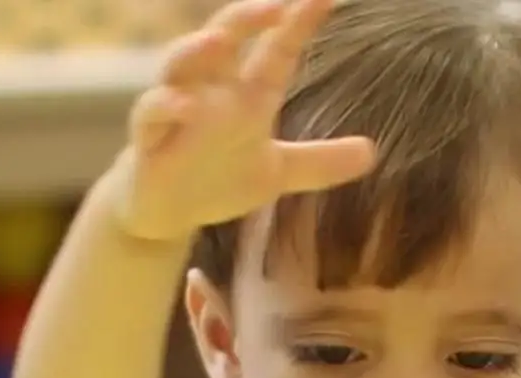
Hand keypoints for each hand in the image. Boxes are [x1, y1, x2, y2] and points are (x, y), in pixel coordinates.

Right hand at [112, 0, 375, 240]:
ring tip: (217, 43)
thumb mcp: (277, 173)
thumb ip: (320, 162)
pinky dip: (165, 107)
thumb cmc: (218, 179)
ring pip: (180, 66)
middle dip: (247, 19)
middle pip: (226, 40)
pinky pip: (151, 114)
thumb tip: (372, 153)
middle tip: (276, 6)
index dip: (301, 24)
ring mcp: (177, 110)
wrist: (168, 213)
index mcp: (247, 95)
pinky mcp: (149, 139)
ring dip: (195, 51)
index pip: (278, 50)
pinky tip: (184, 107)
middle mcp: (212, 92)